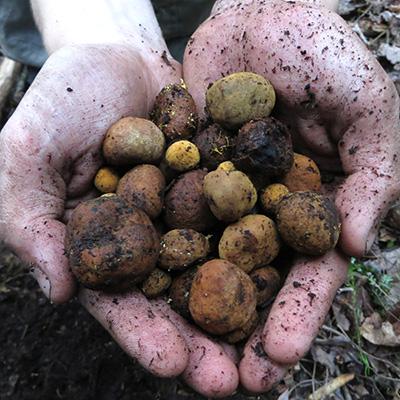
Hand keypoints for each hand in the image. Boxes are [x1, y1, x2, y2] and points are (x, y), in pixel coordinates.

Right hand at [0, 44, 237, 396]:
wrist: (115, 57)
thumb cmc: (62, 102)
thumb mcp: (26, 154)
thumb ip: (29, 219)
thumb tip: (57, 289)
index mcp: (105, 244)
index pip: (123, 301)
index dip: (145, 335)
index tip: (174, 364)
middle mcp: (153, 236)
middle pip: (179, 296)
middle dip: (205, 337)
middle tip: (234, 381)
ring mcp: (192, 210)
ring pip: (220, 264)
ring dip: (244, 304)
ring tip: (271, 346)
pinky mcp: (223, 181)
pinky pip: (249, 213)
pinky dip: (268, 239)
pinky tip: (291, 267)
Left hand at [183, 0, 399, 391]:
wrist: (263, 12)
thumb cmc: (323, 54)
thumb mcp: (368, 111)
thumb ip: (375, 177)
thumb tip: (360, 246)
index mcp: (314, 202)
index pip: (307, 272)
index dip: (297, 314)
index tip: (277, 356)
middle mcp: (266, 206)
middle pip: (254, 278)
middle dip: (243, 328)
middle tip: (227, 381)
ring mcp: (223, 190)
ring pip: (208, 257)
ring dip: (197, 304)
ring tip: (181, 353)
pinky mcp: (185, 169)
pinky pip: (171, 213)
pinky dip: (159, 247)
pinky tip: (144, 286)